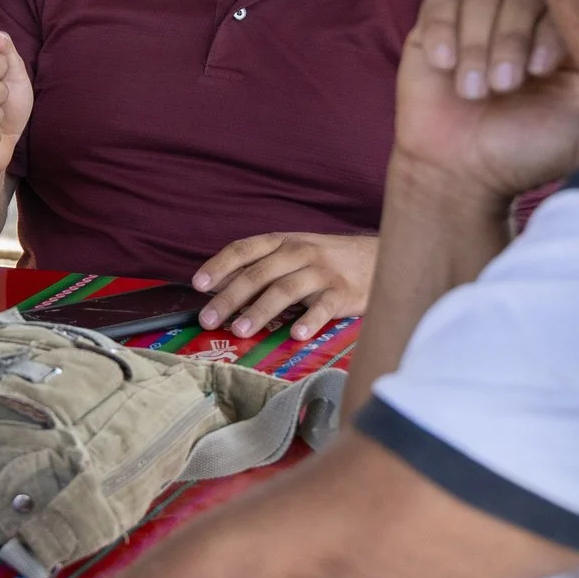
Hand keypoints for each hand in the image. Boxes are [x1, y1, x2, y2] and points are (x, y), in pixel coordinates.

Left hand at [191, 232, 377, 341]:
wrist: (379, 258)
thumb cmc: (326, 261)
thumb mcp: (292, 255)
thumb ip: (259, 268)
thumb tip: (218, 286)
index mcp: (282, 242)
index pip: (244, 249)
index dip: (220, 265)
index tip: (199, 284)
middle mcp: (300, 253)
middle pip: (259, 273)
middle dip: (230, 297)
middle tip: (209, 319)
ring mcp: (322, 273)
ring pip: (286, 290)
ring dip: (261, 310)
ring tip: (241, 330)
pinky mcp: (344, 294)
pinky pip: (324, 307)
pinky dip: (310, 321)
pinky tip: (296, 335)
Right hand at [393, 0, 578, 203]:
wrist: (464, 175)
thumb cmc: (526, 154)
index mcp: (561, 39)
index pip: (563, 6)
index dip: (551, 31)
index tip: (542, 72)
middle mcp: (522, 22)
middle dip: (510, 40)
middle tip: (504, 86)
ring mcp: (478, 20)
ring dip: (476, 44)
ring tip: (472, 91)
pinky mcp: (436, 26)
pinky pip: (440, 2)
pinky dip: (442, 29)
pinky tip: (444, 65)